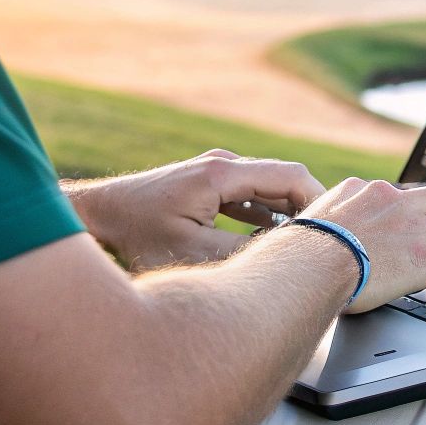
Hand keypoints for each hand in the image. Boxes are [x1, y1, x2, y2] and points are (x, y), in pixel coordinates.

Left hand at [62, 149, 325, 270]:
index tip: (331, 232)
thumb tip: (282, 260)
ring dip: (285, 213)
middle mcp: (224, 164)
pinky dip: (264, 213)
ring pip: (267, 187)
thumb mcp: (191, 252)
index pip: (292, 176)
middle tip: (322, 242)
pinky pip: (248, 193)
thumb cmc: (135, 235)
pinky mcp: (205, 182)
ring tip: (300, 244)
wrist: (94, 216)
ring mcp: (214, 170)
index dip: (319, 203)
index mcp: (225, 173)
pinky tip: (270, 238)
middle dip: (307, 210)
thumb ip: (241, 253)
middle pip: (284, 179)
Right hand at [292, 178, 425, 312]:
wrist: (305, 267)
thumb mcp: (314, 217)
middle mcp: (396, 203)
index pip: (403, 192)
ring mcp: (414, 230)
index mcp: (368, 192)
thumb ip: (331, 215)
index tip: (418, 220)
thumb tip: (323, 225)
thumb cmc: (299, 253)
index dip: (416, 209)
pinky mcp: (424, 261)